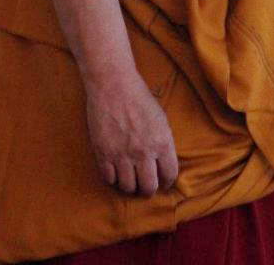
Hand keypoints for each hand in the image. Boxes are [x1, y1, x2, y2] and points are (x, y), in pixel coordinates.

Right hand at [85, 71, 178, 195]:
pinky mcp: (103, 154)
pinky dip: (113, 178)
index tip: (163, 182)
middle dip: (148, 189)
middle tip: (145, 186)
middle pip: (148, 187)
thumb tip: (163, 163)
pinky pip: (109, 179)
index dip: (167, 181)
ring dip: (130, 186)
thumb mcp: (160, 119)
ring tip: (130, 180)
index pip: (170, 174)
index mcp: (162, 142)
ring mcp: (122, 155)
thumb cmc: (139, 97)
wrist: (113, 85)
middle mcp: (143, 152)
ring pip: (128, 187)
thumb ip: (163, 143)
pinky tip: (115, 172)